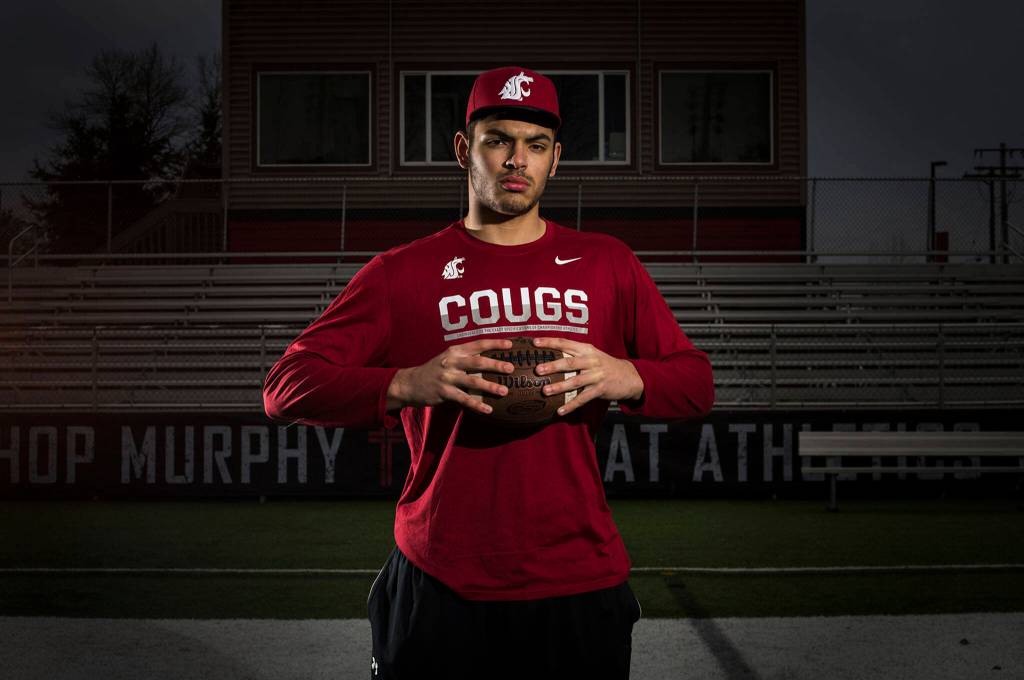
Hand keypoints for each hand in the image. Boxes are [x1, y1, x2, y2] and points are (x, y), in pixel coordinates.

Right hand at [387, 338, 515, 414]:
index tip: (510, 344)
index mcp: (454, 351)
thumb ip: (465, 358)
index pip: (477, 344)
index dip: (494, 343)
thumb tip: (490, 361)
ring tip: (504, 391)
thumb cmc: (434, 370)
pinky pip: (464, 399)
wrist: (410, 383)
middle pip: (477, 362)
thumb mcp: (448, 359)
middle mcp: (452, 362)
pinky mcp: (443, 392)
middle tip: (511, 368)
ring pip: (472, 381)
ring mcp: (447, 377)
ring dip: (490, 386)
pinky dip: (477, 405)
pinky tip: (488, 409)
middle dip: (496, 364)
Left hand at [531, 337, 643, 416]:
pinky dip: (571, 405)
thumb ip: (574, 354)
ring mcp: (596, 375)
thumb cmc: (604, 365)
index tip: (535, 342)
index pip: (565, 343)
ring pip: (575, 381)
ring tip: (545, 391)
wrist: (629, 376)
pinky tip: (560, 411)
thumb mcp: (592, 354)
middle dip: (553, 366)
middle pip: (569, 362)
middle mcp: (591, 360)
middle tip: (538, 369)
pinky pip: (583, 398)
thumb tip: (549, 356)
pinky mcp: (600, 390)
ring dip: (559, 386)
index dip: (550, 342)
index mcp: (587, 349)